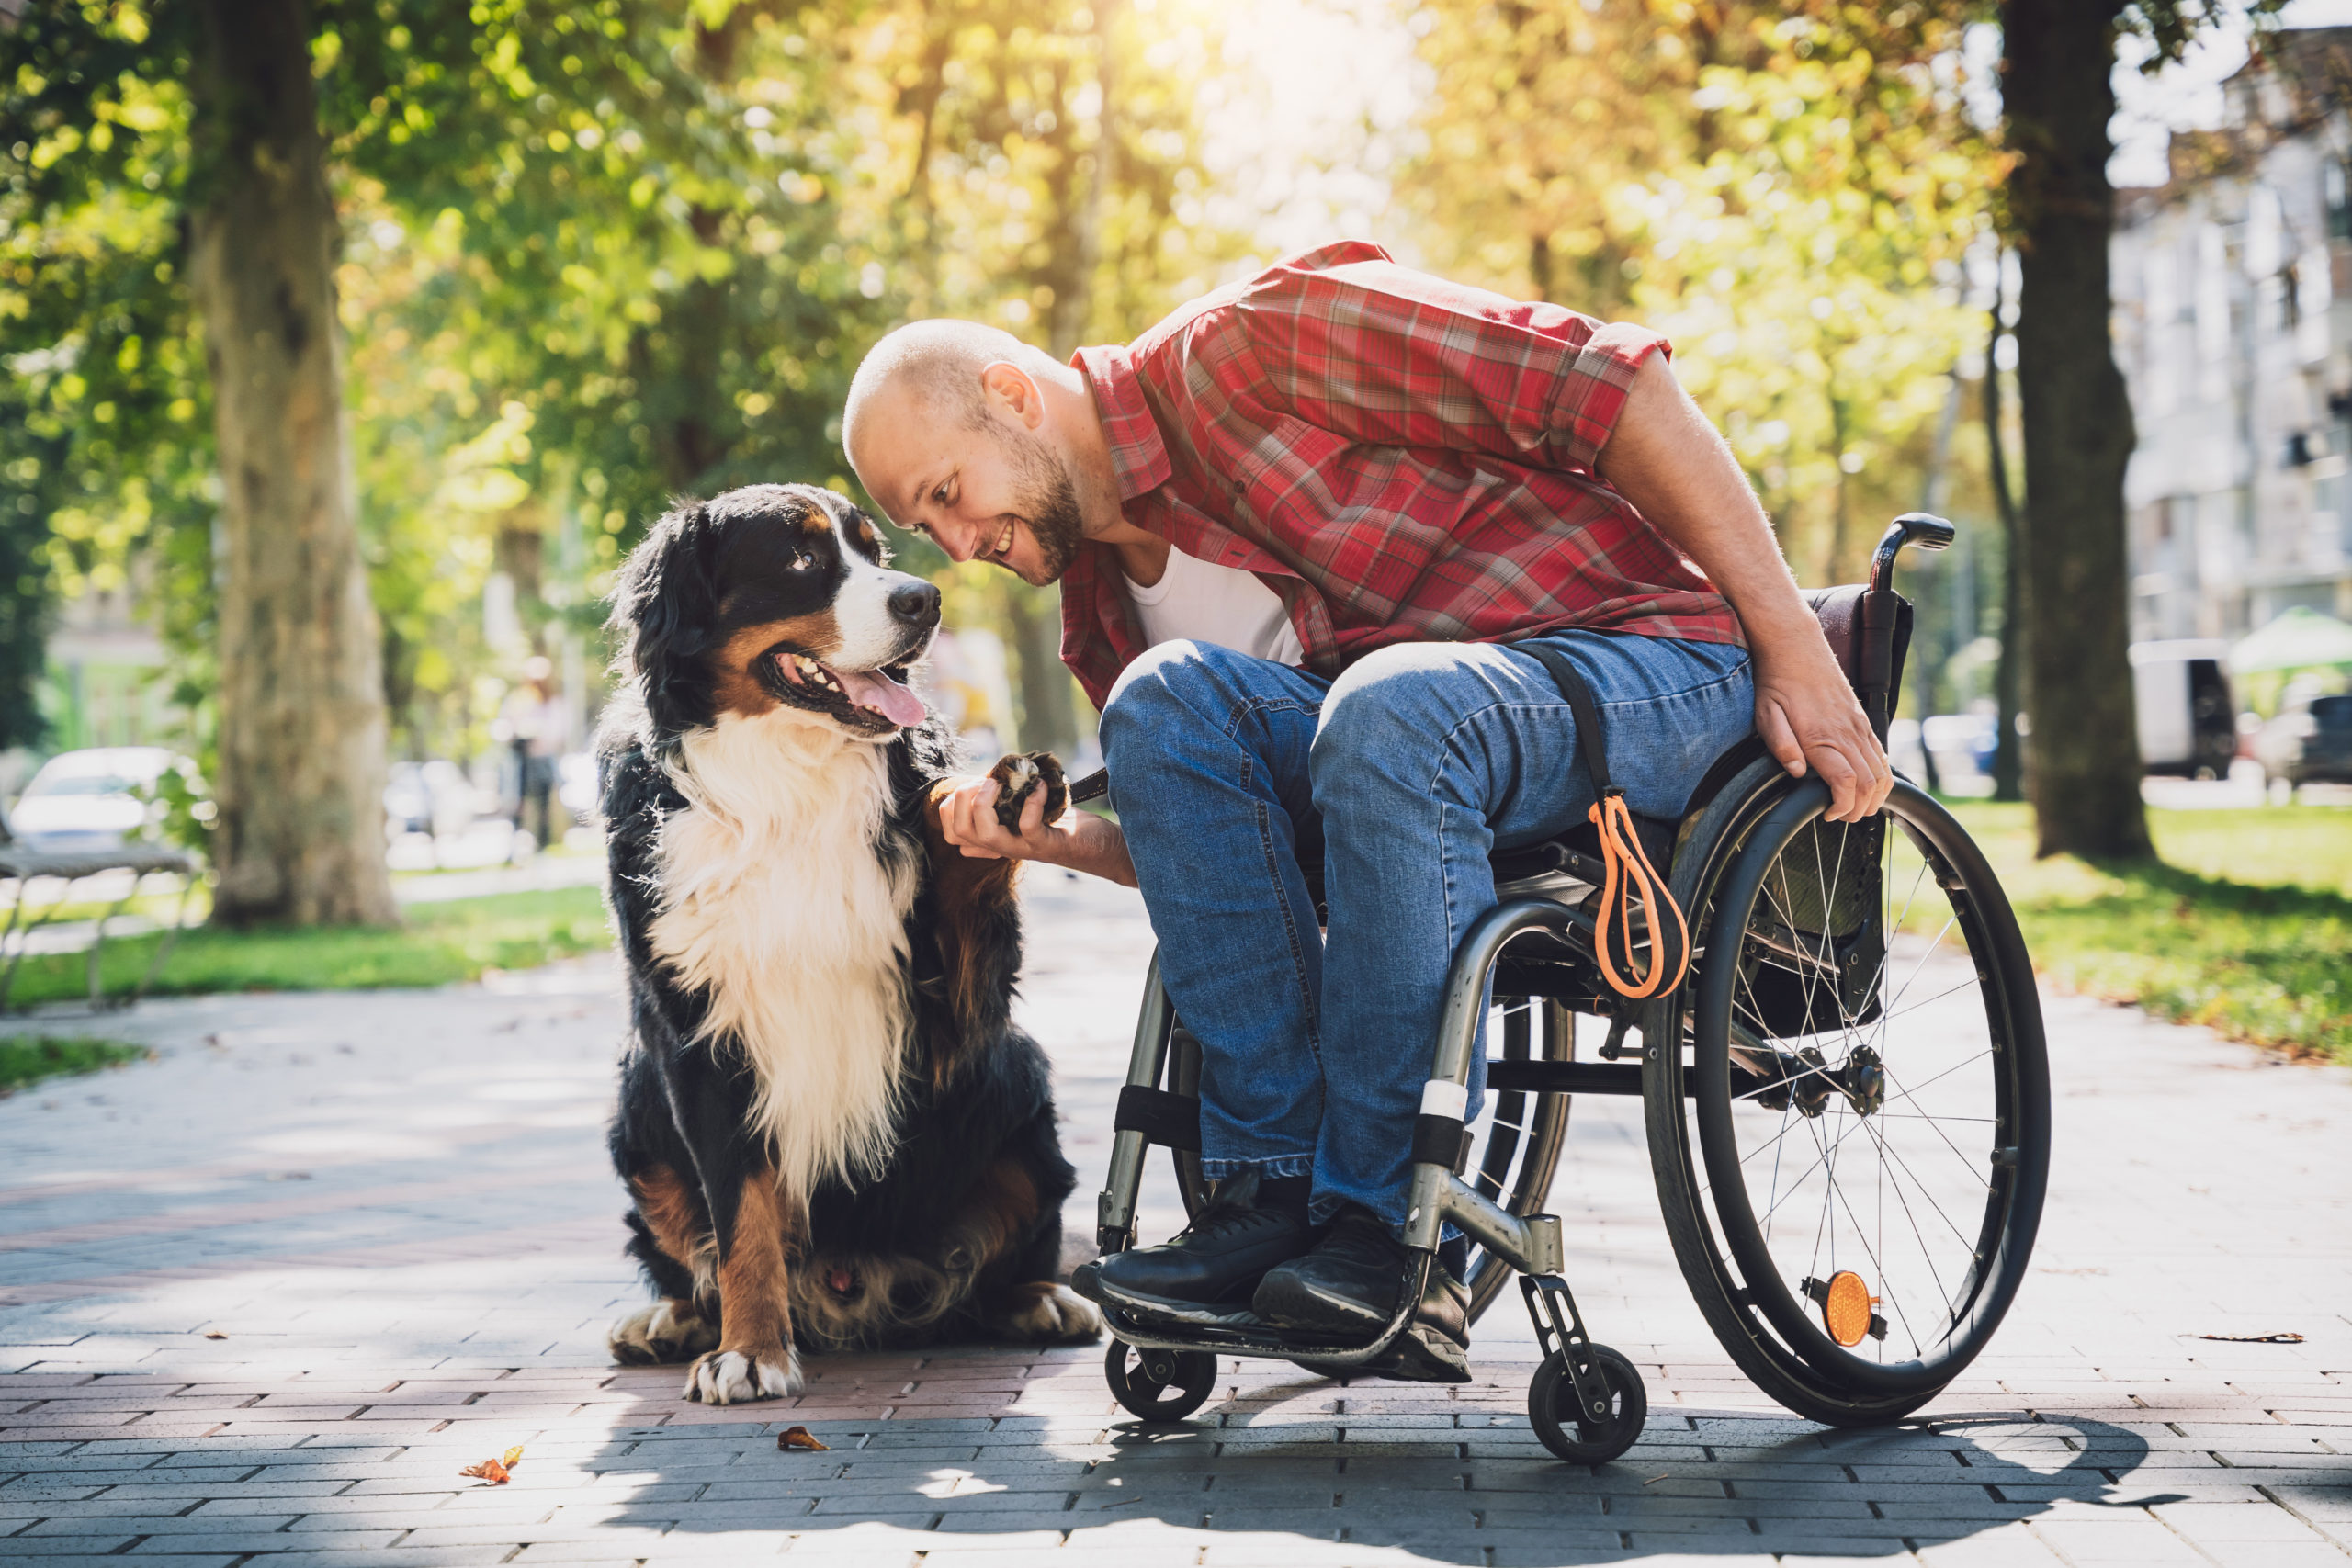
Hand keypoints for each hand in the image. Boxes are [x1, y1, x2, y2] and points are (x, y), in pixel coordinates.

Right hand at [935, 773, 1061, 861]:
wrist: (1090, 842)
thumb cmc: (1056, 819)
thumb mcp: (1021, 807)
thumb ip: (1001, 797)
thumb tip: (988, 774)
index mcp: (990, 839)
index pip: (952, 832)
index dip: (952, 805)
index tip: (974, 785)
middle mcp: (1000, 847)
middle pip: (959, 831)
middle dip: (963, 799)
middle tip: (987, 782)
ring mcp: (1020, 848)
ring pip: (985, 834)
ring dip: (986, 802)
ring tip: (999, 784)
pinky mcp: (1044, 845)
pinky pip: (1028, 826)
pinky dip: (1032, 802)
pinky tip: (1039, 787)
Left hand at [1751, 635, 1893, 823]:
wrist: (1796, 647)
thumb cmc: (1777, 683)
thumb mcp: (1766, 715)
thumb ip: (1782, 746)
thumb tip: (1798, 773)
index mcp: (1821, 736)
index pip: (1847, 782)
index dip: (1842, 806)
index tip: (1828, 815)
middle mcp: (1846, 733)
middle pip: (1870, 783)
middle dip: (1859, 809)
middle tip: (1840, 817)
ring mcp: (1859, 726)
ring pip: (1882, 772)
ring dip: (1874, 797)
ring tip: (1855, 807)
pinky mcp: (1863, 721)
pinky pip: (1881, 754)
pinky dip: (1881, 777)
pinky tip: (1867, 786)